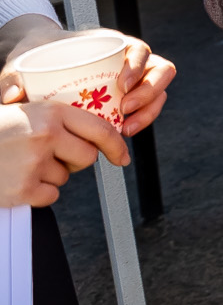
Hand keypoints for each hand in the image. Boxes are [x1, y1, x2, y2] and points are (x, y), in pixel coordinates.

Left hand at [0, 32, 172, 135]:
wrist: (40, 64)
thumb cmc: (39, 57)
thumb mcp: (27, 62)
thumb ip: (15, 76)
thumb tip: (11, 96)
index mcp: (113, 44)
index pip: (140, 50)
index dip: (137, 67)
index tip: (121, 85)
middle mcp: (129, 60)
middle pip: (159, 71)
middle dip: (148, 93)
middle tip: (125, 110)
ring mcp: (133, 80)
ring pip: (158, 92)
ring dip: (148, 111)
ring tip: (125, 129)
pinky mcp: (127, 98)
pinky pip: (146, 108)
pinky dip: (140, 121)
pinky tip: (122, 133)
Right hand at [0, 98, 125, 207]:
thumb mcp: (23, 109)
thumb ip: (57, 116)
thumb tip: (101, 127)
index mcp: (50, 112)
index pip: (100, 129)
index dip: (116, 145)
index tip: (122, 156)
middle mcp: (46, 136)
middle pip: (87, 157)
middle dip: (74, 160)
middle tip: (49, 155)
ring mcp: (34, 163)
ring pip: (65, 177)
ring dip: (50, 175)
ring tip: (23, 163)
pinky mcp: (23, 189)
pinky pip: (50, 195)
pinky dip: (37, 192)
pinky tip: (18, 178)